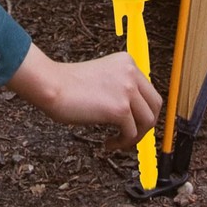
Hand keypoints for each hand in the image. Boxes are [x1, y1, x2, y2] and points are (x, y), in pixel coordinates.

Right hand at [6, 44, 162, 150]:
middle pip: (155, 105)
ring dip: (135, 137)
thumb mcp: (102, 76)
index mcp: (127, 62)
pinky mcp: (120, 109)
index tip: (132, 121)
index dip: (142, 110)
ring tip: (119, 141)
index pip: (148, 90)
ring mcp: (127, 90)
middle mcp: (131, 73)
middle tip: (131, 135)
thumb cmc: (67, 84)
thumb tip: (133, 112)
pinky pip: (132, 133)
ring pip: (147, 121)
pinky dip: (122, 143)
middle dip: (146, 124)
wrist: (52, 85)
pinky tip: (108, 144)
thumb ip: (119, 86)